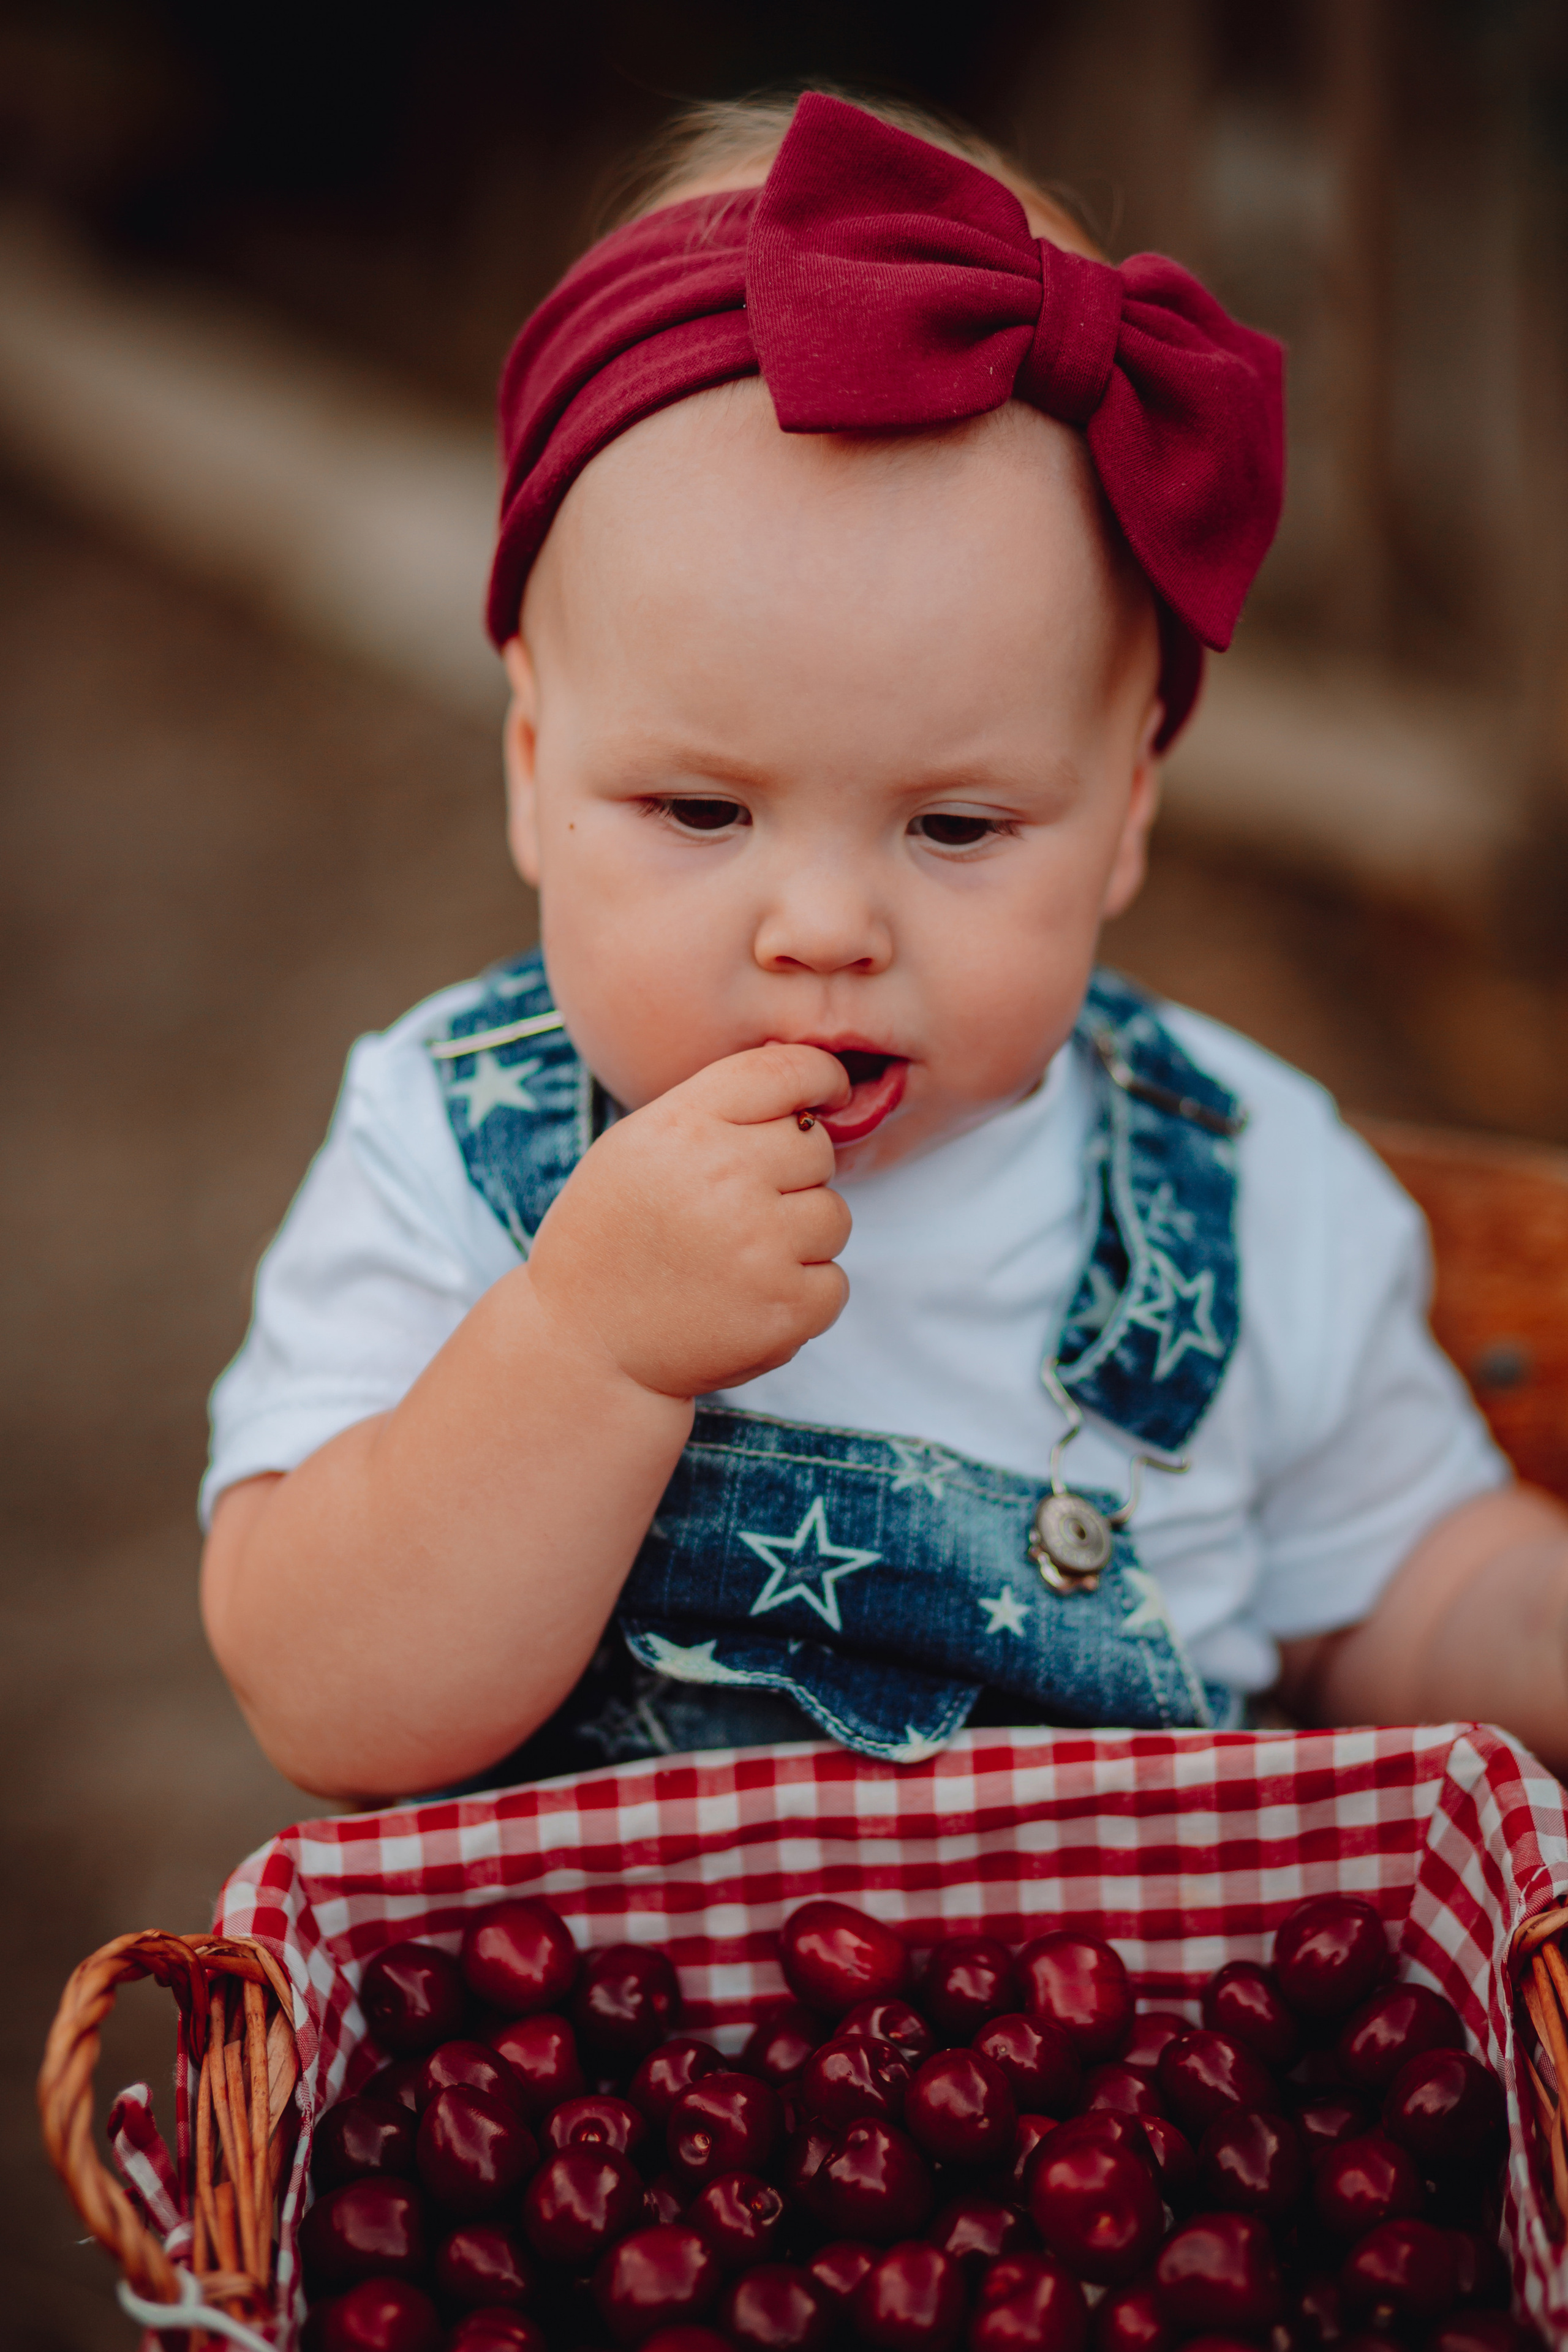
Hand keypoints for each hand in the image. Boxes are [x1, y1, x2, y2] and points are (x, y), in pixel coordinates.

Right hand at [527, 1042, 852, 1398]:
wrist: (583, 1344)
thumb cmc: (612, 1238)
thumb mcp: (637, 1146)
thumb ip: (714, 1112)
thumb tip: (807, 1090)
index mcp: (685, 1126)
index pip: (788, 1071)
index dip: (822, 1078)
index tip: (828, 1096)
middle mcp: (727, 1177)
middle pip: (817, 1149)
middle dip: (794, 1177)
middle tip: (739, 1212)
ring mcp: (760, 1245)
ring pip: (835, 1217)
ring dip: (802, 1239)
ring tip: (741, 1260)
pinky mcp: (785, 1309)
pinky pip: (834, 1283)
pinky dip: (804, 1297)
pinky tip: (750, 1301)